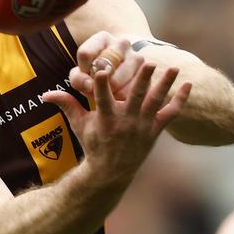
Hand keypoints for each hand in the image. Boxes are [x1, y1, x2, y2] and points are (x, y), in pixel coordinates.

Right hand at [43, 62, 191, 182]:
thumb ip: (66, 105)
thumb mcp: (78, 125)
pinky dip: (181, 100)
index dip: (100, 83)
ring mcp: (143, 126)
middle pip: (135, 97)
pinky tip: (189, 84)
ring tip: (174, 67)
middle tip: (148, 60)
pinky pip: (171, 114)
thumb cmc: (93, 144)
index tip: (101, 67)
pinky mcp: (155, 131)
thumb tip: (44, 94)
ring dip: (165, 84)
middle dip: (142, 78)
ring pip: (156, 102)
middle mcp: (126, 122)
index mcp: (106, 119)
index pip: (102, 98)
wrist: (111, 173)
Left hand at [71, 31, 142, 99]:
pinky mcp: (148, 75)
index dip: (82, 71)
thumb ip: (78, 79)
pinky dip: (121, 99)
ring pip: (116, 82)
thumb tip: (90, 85)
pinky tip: (120, 97)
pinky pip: (129, 92)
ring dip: (109, 93)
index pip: (85, 54)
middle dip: (96, 83)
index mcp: (103, 38)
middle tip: (98, 88)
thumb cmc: (96, 76)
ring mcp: (137, 57)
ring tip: (109, 93)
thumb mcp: (81, 76)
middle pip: (103, 68)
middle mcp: (122, 43)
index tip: (85, 76)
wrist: (122, 80)